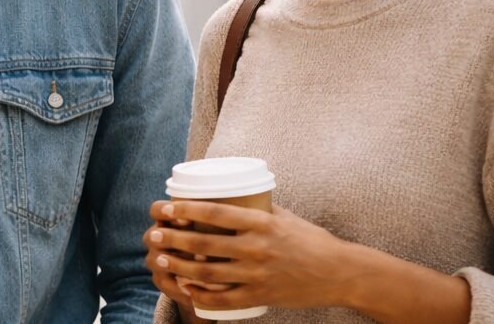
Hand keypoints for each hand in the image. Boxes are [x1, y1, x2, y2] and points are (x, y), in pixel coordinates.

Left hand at [143, 200, 356, 312]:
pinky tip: (186, 289)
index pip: (215, 213)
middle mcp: (257, 248)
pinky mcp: (261, 295)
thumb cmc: (311, 240)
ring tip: (161, 260)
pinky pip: (224, 299)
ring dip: (179, 266)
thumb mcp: (284, 217)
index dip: (185, 211)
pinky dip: (201, 295)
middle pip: (204, 243)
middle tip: (153, 235)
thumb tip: (230, 195)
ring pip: (208, 272)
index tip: (166, 209)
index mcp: (261, 223)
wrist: (340, 273)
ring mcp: (258, 274)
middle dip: (173, 239)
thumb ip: (256, 209)